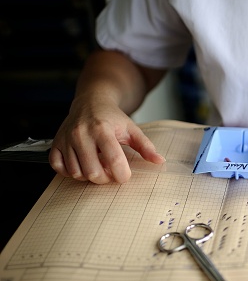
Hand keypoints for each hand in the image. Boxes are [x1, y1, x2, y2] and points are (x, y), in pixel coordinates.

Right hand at [49, 101, 164, 183]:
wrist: (91, 101)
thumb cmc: (112, 118)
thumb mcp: (132, 129)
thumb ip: (146, 146)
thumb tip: (159, 161)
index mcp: (102, 130)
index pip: (113, 161)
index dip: (122, 174)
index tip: (125, 175)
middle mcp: (81, 134)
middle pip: (93, 172)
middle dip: (105, 178)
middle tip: (111, 171)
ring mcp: (66, 139)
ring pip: (76, 173)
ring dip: (88, 175)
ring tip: (97, 164)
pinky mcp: (55, 143)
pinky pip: (58, 167)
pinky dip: (70, 171)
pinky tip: (81, 163)